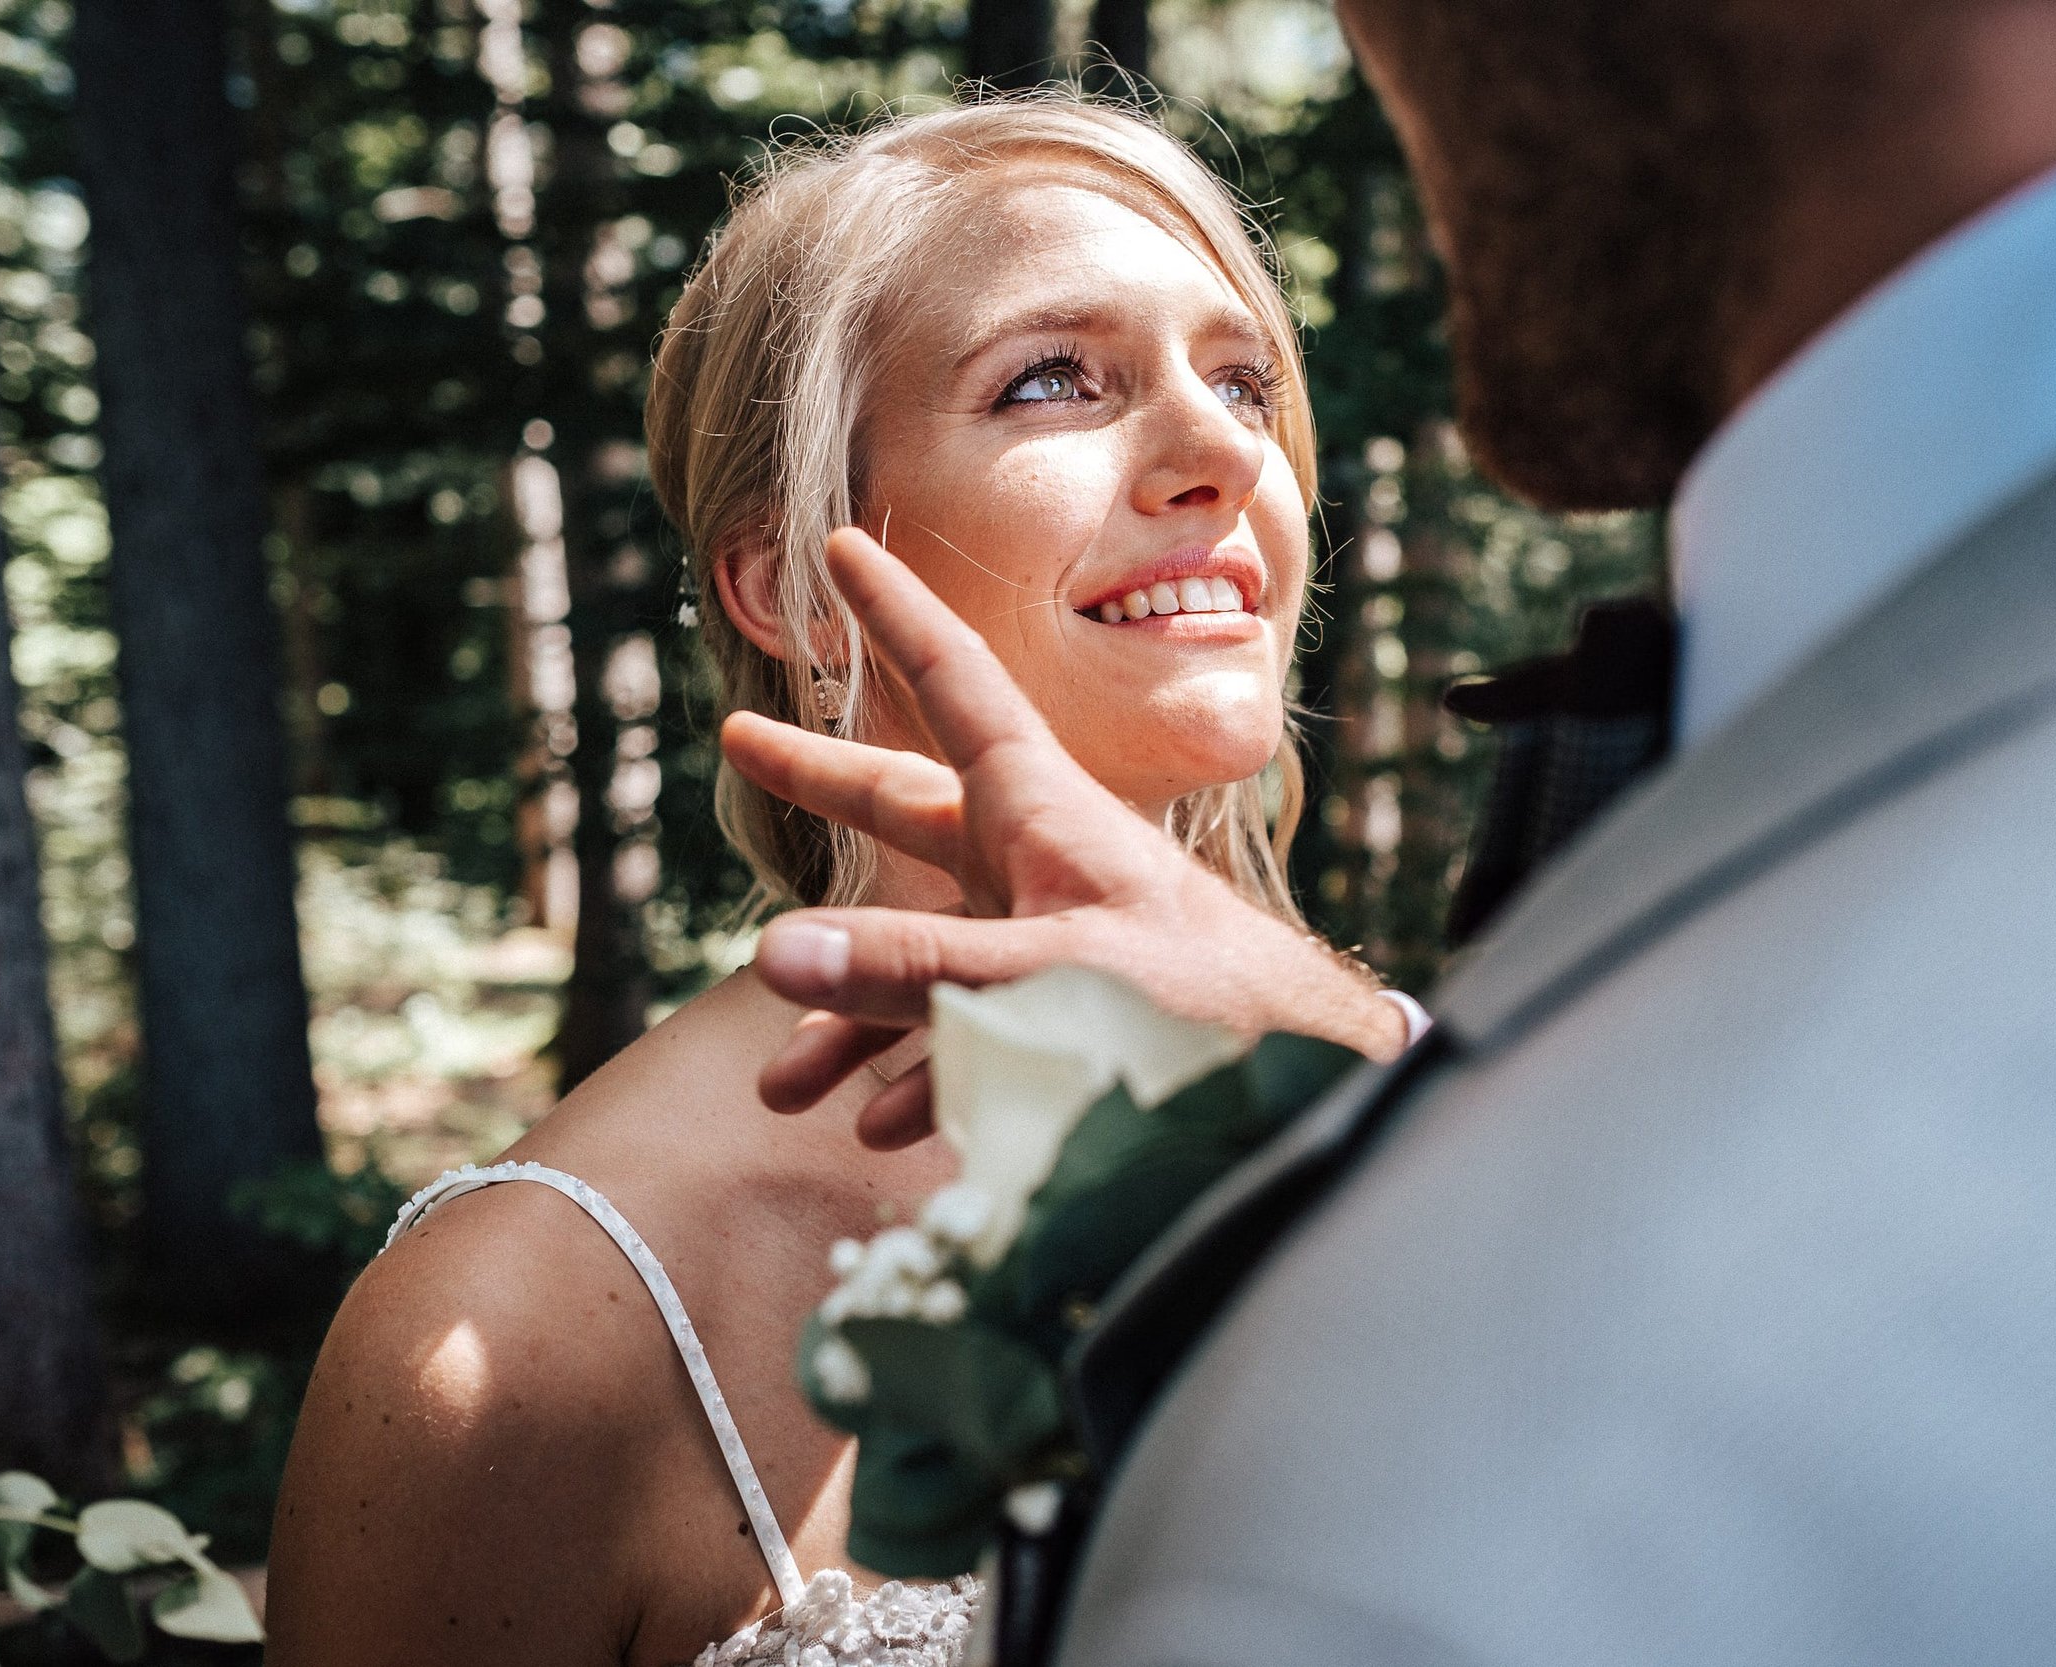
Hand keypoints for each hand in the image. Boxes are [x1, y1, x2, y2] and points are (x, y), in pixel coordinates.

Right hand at [721, 527, 1405, 1147]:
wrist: (1312, 1087)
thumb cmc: (1203, 1015)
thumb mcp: (1048, 982)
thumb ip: (918, 971)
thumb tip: (776, 957)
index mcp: (1041, 812)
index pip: (954, 684)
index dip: (895, 613)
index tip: (845, 543)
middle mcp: (1039, 862)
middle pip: (910, 806)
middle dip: (825, 781)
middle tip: (743, 741)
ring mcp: (1053, 939)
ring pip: (924, 954)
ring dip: (849, 1018)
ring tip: (780, 1081)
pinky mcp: (1071, 1017)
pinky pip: (970, 1034)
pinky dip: (920, 1077)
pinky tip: (881, 1124)